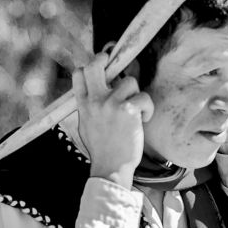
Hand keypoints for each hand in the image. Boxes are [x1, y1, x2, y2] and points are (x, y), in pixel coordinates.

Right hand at [73, 53, 152, 187]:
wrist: (110, 168)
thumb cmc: (102, 150)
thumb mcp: (86, 126)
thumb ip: (90, 107)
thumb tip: (101, 90)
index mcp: (83, 105)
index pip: (79, 74)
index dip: (91, 65)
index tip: (102, 65)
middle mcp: (95, 100)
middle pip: (96, 64)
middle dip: (107, 59)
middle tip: (118, 66)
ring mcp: (111, 103)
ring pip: (129, 81)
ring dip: (137, 94)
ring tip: (137, 111)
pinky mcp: (128, 109)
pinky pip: (143, 97)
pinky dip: (148, 108)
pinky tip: (144, 120)